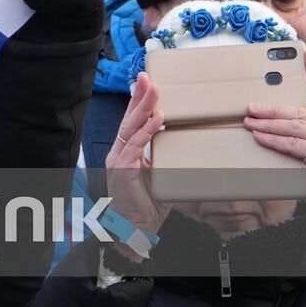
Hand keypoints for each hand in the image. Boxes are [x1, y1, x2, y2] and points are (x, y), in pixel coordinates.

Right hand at [106, 73, 168, 250]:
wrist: (133, 229)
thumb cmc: (146, 206)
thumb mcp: (159, 177)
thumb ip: (165, 160)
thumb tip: (186, 147)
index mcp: (127, 152)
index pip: (133, 121)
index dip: (139, 102)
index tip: (147, 84)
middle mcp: (120, 152)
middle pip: (129, 118)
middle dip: (139, 96)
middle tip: (147, 77)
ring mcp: (119, 159)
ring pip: (130, 127)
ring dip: (143, 107)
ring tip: (153, 90)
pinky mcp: (122, 169)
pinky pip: (135, 146)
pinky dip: (146, 131)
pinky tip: (156, 119)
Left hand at [244, 49, 305, 237]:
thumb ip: (298, 137)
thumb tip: (266, 123)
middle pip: (300, 112)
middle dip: (272, 108)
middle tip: (249, 106)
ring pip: (294, 126)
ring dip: (267, 122)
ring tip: (247, 120)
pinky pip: (292, 143)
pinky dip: (272, 138)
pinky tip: (258, 135)